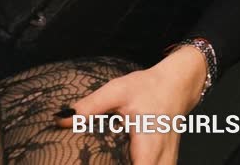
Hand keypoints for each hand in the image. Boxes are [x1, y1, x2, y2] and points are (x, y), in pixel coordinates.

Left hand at [57, 46, 206, 162]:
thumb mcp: (118, 91)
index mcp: (149, 146)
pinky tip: (129, 164)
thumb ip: (90, 107)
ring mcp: (167, 163)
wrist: (179, 82)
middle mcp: (161, 159)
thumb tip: (60, 120)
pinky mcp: (167, 163)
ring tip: (116, 163)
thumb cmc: (149, 87)